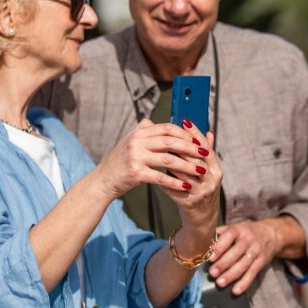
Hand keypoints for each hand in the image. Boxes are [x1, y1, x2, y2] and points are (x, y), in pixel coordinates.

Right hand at [94, 119, 208, 198]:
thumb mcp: (130, 142)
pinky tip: (186, 186)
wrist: (103, 180)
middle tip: (205, 154)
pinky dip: (175, 182)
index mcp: (140, 132)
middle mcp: (137, 142)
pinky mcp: (136, 173)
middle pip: (171, 142)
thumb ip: (144, 131)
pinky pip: (161, 177)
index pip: (167, 128)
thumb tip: (157, 122)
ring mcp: (136, 157)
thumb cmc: (120, 162)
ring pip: (169, 159)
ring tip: (201, 170)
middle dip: (191, 148)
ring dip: (188, 166)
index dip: (185, 134)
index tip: (198, 140)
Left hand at [164, 119, 221, 251]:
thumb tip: (209, 132)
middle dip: (179, 145)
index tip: (184, 120)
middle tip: (165, 133)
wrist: (202, 220)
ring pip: (182, 172)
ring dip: (169, 161)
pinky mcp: (189, 203)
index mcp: (216, 170)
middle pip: (194, 158)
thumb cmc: (202, 190)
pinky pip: (174, 188)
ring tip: (157, 151)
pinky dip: (164, 180)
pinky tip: (155, 173)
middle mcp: (212, 181)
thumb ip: (207, 154)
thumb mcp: (208, 173)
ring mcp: (201, 193)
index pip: (206, 147)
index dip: (195, 133)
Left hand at [208, 220, 280, 295]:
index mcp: (239, 229)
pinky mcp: (262, 261)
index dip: (220, 247)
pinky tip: (236, 290)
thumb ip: (220, 233)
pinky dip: (244, 283)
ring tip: (220, 283)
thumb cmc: (246, 232)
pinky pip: (253, 273)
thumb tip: (202, 241)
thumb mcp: (235, 228)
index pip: (229, 236)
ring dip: (231, 275)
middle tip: (212, 273)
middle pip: (236, 253)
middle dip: (223, 264)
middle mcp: (249, 239)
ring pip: (244, 264)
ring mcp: (256, 251)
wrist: (271, 234)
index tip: (210, 257)